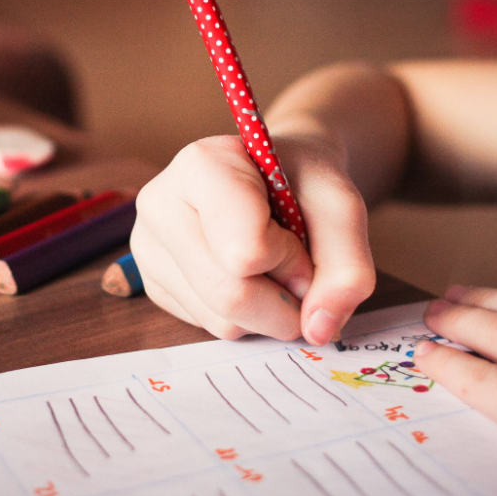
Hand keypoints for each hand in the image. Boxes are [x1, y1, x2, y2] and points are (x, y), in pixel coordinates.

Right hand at [131, 134, 374, 344]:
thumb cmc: (303, 182)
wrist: (277, 176)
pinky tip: (246, 276)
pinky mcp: (153, 284)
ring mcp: (148, 247)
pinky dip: (245, 316)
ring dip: (267, 311)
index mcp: (200, 165)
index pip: (246, 251)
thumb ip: (347, 267)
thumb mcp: (342, 207)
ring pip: (221, 320)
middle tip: (299, 269)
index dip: (291, 258)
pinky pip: (208, 327)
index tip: (300, 234)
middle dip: (284, 299)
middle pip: (230, 295)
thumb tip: (318, 330)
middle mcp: (159, 204)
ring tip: (271, 266)